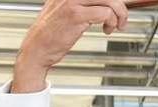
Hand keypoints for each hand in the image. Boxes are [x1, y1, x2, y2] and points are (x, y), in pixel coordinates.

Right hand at [13, 0, 128, 92]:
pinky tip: (106, 30)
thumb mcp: (64, 12)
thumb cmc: (50, 35)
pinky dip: (111, 22)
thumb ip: (82, 5)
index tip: (116, 8)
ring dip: (119, 14)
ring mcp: (72, 2)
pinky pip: (104, 12)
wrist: (36, 49)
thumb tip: (103, 5)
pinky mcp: (75, 15)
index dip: (113, 0)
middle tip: (121, 18)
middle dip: (120, 6)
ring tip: (115, 25)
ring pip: (109, 0)